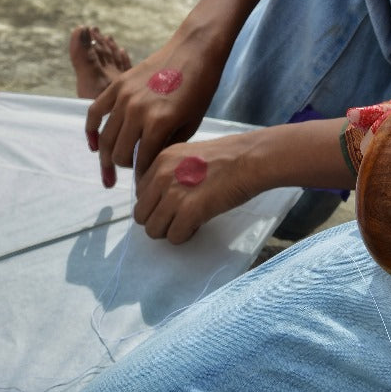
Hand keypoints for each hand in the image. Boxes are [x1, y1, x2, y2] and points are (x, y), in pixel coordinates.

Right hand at [84, 32, 225, 186]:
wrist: (195, 49)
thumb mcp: (192, 122)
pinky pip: (94, 112)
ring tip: (112, 168)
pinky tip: (93, 146)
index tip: (144, 186)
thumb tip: (151, 165)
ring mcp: (125, 97)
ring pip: (106, 138)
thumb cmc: (201, 86)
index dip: (143, 178)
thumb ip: (169, 145)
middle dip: (125, 168)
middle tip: (131, 172)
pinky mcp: (118, 85)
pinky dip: (90, 131)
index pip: (142, 163)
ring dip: (108, 156)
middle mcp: (138, 111)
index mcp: (159, 123)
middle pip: (120, 154)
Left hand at [133, 132, 264, 242]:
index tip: (174, 204)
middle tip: (180, 217)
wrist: (250, 159)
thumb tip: (160, 198)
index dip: (156, 203)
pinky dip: (185, 235)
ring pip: (153, 230)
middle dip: (159, 220)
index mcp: (161, 160)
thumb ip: (170, 172)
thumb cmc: (228, 157)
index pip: (140, 194)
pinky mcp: (188, 212)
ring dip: (170, 230)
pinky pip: (174, 237)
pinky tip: (199, 224)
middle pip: (142, 215)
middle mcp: (161, 176)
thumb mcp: (189, 155)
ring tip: (190, 221)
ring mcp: (173, 195)